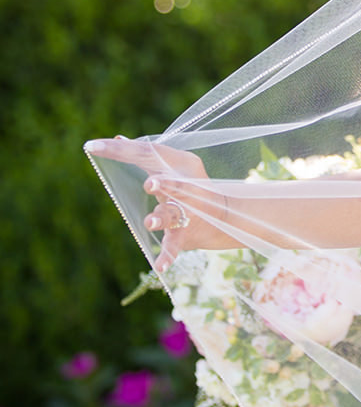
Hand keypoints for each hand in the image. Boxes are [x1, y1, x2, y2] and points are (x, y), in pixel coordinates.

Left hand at [85, 135, 237, 268]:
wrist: (223, 217)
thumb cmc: (189, 187)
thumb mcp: (171, 168)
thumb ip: (146, 156)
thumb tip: (117, 139)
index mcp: (181, 163)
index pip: (148, 153)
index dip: (119, 150)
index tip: (91, 146)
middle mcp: (189, 185)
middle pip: (173, 184)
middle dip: (164, 184)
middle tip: (150, 184)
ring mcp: (189, 211)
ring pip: (174, 214)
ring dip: (162, 218)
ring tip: (149, 222)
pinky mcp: (187, 233)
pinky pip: (175, 244)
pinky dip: (168, 255)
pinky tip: (160, 267)